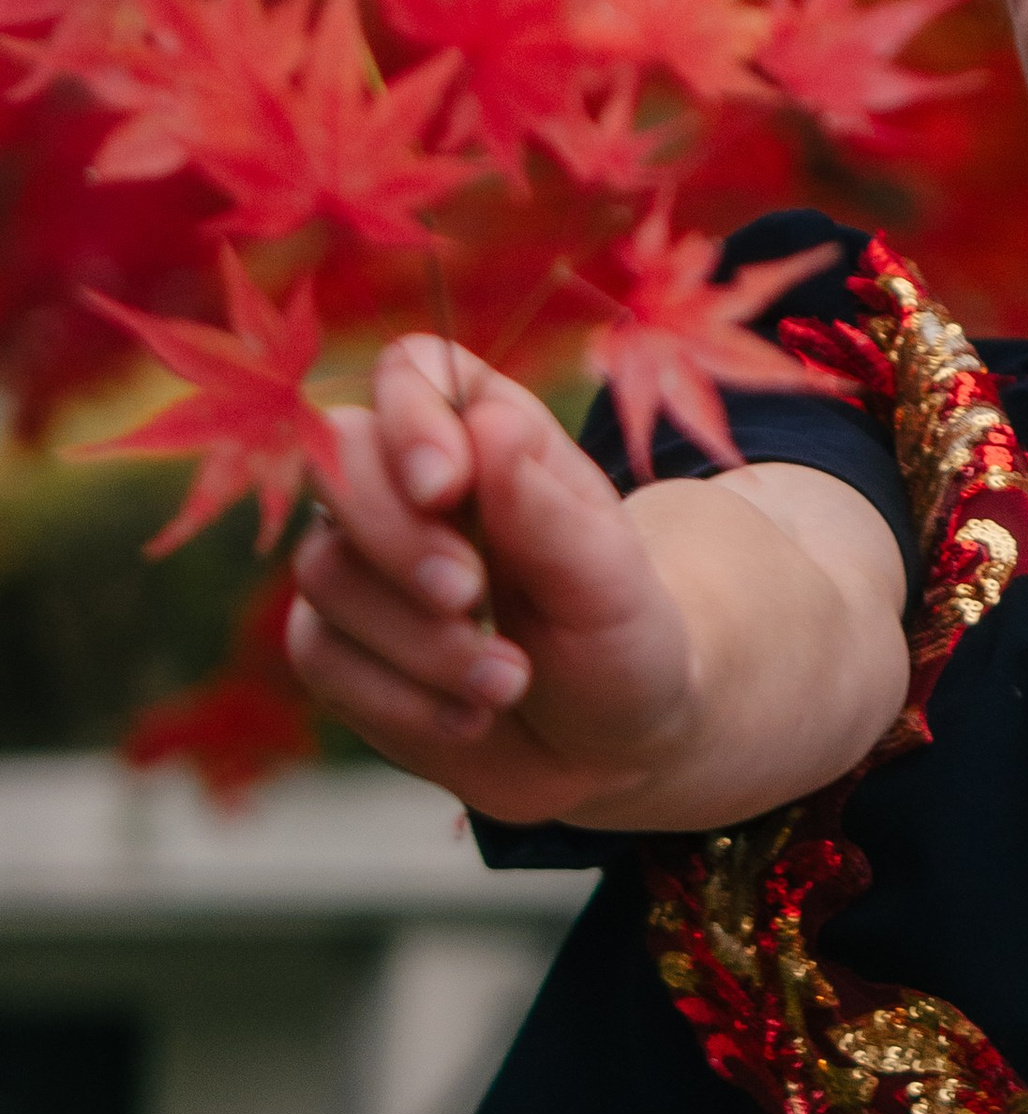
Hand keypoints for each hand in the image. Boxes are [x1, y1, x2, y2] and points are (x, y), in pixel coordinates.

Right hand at [286, 334, 699, 820]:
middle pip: (337, 461)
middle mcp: (409, 487)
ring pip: (325, 571)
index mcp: (489, 437)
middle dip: (397, 538)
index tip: (445, 488)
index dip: (410, 418)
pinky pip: (320, 653)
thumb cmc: (620, 637)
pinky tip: (470, 717)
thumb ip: (549, 512)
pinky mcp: (336, 643)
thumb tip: (487, 430)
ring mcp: (363, 564)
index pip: (412, 372)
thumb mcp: (611, 582)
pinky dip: (400, 697)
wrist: (607, 742)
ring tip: (509, 680)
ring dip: (419, 640)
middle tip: (469, 596)